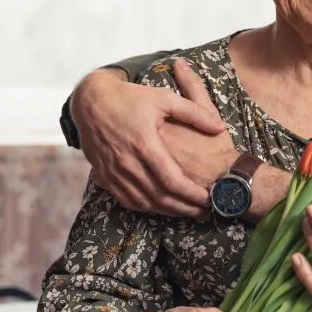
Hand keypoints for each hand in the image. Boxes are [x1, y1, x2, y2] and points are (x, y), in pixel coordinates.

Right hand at [72, 61, 225, 216]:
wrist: (90, 101)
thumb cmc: (131, 98)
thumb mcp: (164, 98)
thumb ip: (195, 112)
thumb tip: (220, 127)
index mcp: (144, 144)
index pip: (173, 180)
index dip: (192, 194)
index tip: (210, 199)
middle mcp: (127, 162)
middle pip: (161, 197)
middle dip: (185, 208)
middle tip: (205, 212)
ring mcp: (113, 172)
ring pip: (144, 202)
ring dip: (168, 211)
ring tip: (189, 212)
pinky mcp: (104, 176)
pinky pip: (127, 200)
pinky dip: (147, 207)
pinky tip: (162, 207)